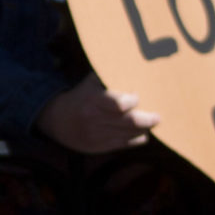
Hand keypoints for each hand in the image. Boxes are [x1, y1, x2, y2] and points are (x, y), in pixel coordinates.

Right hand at [35, 77, 158, 154]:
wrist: (57, 120)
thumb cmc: (81, 97)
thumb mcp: (90, 83)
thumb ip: (109, 76)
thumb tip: (135, 67)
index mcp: (93, 100)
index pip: (120, 104)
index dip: (133, 101)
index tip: (136, 96)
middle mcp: (95, 119)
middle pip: (131, 122)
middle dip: (148, 119)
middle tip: (157, 116)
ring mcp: (98, 135)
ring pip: (132, 134)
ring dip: (144, 128)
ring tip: (150, 122)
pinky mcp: (100, 147)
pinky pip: (126, 144)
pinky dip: (137, 138)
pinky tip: (139, 132)